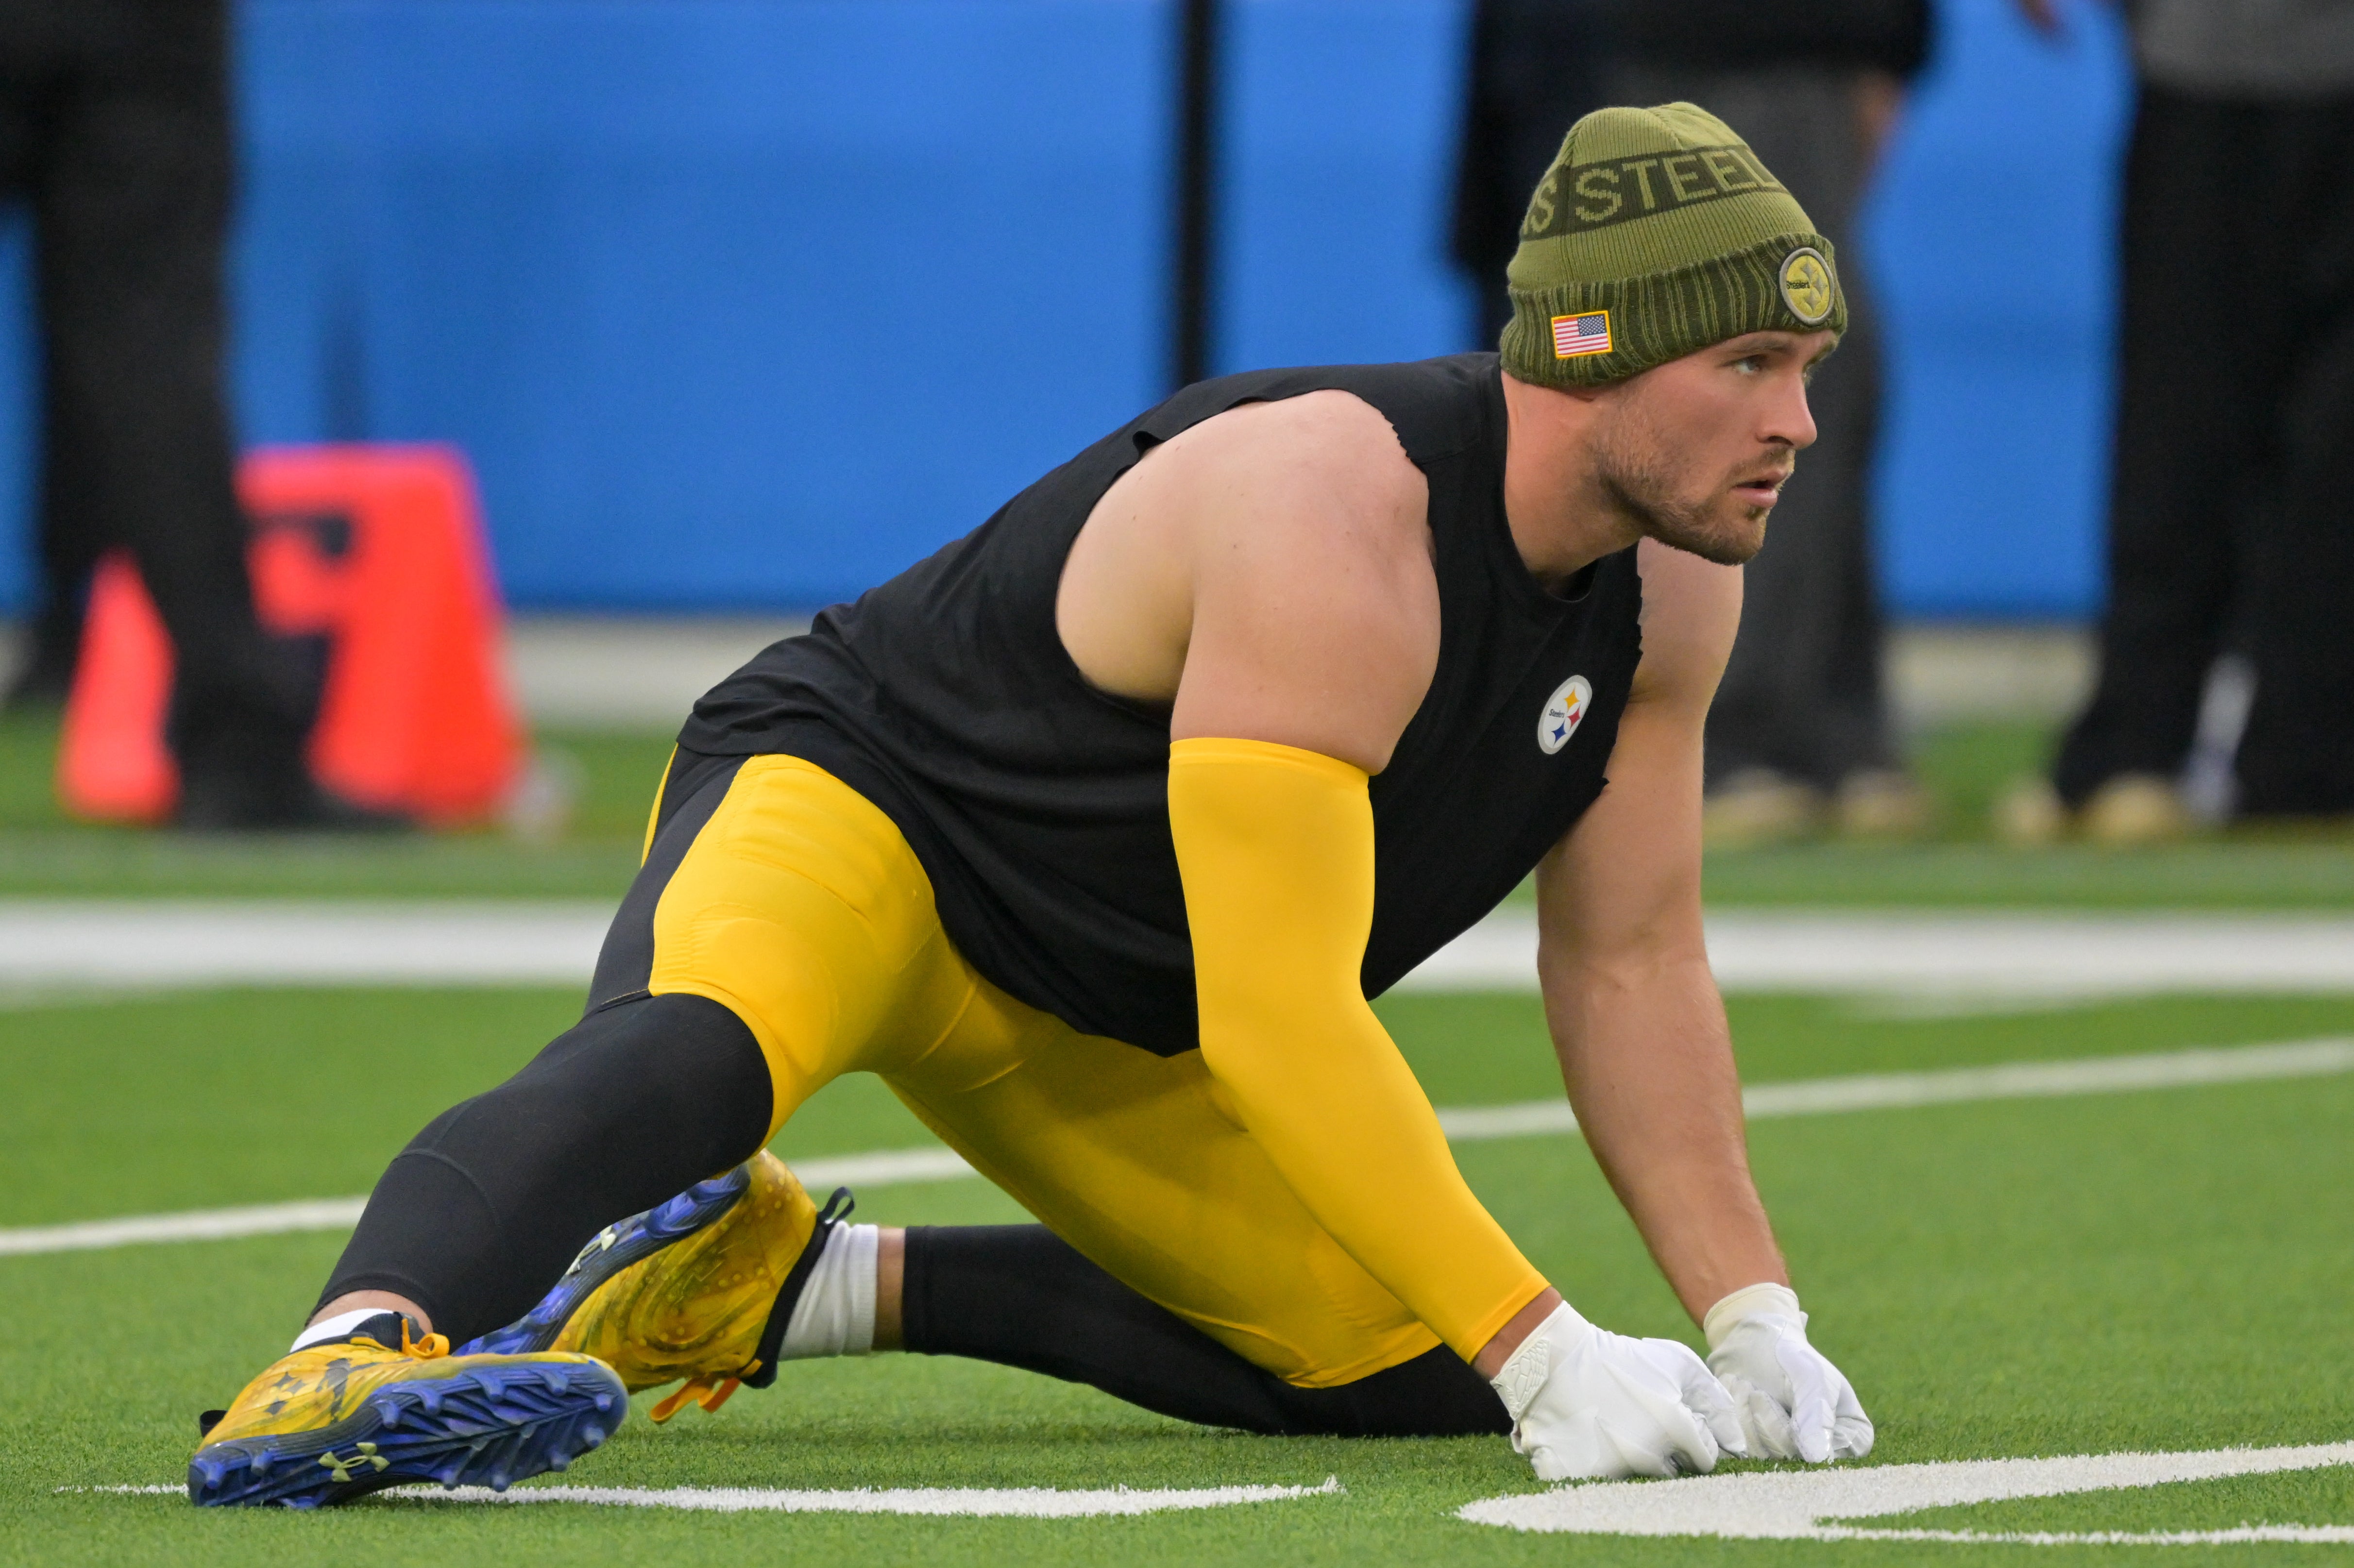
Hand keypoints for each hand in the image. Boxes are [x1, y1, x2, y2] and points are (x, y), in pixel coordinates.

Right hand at [1489, 1302, 1745, 1480]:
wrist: (1562, 1359)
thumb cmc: (1625, 1359)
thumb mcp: (1678, 1363)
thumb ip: (1716, 1401)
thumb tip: (1737, 1444)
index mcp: (1677, 1430)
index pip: (1706, 1458)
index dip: (1695, 1438)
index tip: (1676, 1419)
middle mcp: (1650, 1456)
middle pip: (1675, 1472)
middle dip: (1668, 1451)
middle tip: (1646, 1422)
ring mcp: (1616, 1468)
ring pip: (1642, 1477)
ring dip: (1639, 1458)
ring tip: (1622, 1425)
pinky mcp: (1585, 1477)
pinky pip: (1605, 1484)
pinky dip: (1605, 1465)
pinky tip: (1598, 1438)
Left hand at [1703, 1284, 1872, 1462]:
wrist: (1753, 1343)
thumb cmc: (1792, 1357)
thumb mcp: (1812, 1378)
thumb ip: (1817, 1416)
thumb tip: (1817, 1459)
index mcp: (1850, 1437)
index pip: (1831, 1458)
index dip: (1804, 1431)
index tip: (1790, 1394)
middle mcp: (1821, 1452)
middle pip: (1791, 1459)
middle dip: (1768, 1419)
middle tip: (1756, 1389)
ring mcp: (1787, 1454)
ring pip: (1762, 1456)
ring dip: (1746, 1415)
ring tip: (1745, 1386)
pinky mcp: (1756, 1450)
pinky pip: (1738, 1451)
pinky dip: (1732, 1419)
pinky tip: (1734, 1395)